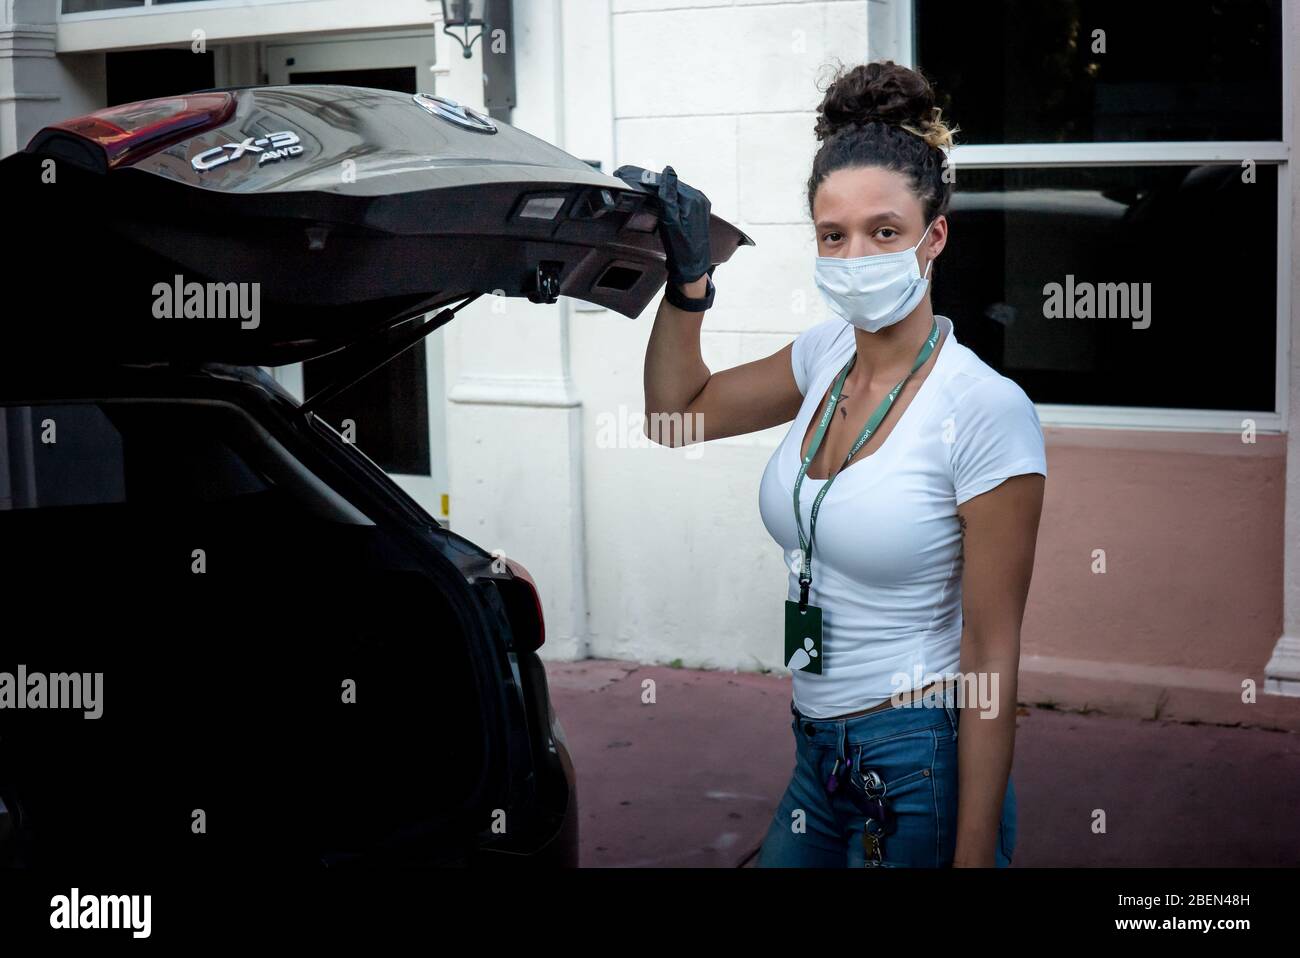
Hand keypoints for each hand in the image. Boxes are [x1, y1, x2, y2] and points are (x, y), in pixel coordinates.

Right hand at [613, 164, 713, 285]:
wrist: (692, 266)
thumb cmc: (681, 248)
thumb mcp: (670, 222)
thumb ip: (668, 196)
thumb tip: (667, 171)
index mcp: (693, 199)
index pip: (666, 182)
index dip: (647, 179)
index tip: (628, 174)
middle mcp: (699, 198)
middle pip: (671, 184)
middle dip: (651, 181)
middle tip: (629, 176)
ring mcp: (699, 203)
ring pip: (674, 189)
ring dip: (658, 187)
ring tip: (639, 183)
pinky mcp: (697, 209)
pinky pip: (680, 196)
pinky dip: (667, 194)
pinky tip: (656, 194)